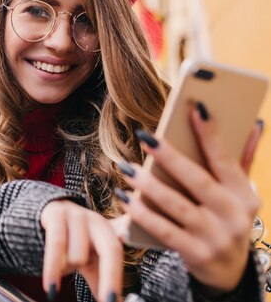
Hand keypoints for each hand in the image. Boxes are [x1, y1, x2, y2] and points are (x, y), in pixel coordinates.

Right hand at [41, 200, 121, 301]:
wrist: (44, 213)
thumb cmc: (69, 239)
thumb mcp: (88, 259)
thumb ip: (102, 279)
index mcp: (108, 231)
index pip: (118, 255)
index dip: (118, 279)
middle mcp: (96, 220)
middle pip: (110, 250)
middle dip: (109, 280)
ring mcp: (76, 214)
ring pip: (78, 255)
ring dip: (67, 267)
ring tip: (59, 267)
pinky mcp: (56, 213)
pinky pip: (56, 245)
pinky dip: (53, 268)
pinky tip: (51, 287)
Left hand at [116, 107, 262, 291]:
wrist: (230, 272)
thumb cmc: (227, 220)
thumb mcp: (241, 194)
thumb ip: (243, 160)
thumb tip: (254, 123)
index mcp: (244, 194)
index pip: (226, 159)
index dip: (211, 134)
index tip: (195, 108)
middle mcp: (234, 215)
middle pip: (197, 180)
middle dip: (170, 157)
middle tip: (145, 136)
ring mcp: (215, 236)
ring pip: (176, 205)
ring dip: (148, 185)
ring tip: (127, 168)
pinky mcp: (196, 253)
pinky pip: (163, 230)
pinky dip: (142, 213)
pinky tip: (124, 198)